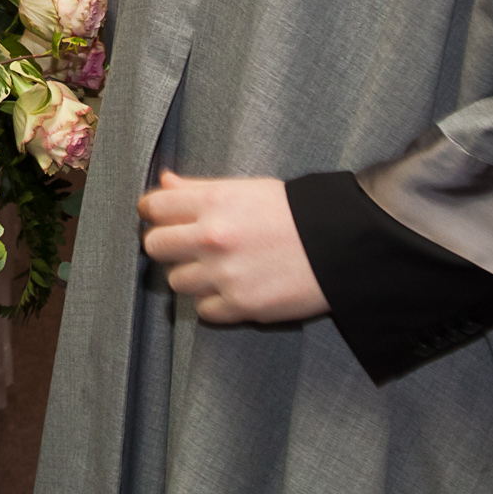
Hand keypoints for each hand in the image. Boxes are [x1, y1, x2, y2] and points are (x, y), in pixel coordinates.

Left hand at [137, 170, 326, 324]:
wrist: (339, 245)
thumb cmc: (293, 213)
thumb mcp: (245, 188)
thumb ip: (199, 189)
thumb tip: (165, 183)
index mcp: (213, 202)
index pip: (154, 206)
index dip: (154, 210)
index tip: (160, 216)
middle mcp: (213, 238)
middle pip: (155, 246)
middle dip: (165, 244)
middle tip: (184, 245)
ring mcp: (224, 274)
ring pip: (176, 281)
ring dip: (191, 275)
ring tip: (215, 267)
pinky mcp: (240, 305)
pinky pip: (203, 310)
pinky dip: (213, 302)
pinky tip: (230, 287)